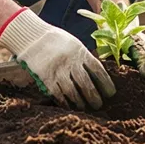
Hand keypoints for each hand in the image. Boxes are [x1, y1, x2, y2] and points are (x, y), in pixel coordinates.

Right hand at [0, 10, 115, 108]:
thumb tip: (98, 74)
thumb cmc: (57, 41)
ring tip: (85, 107)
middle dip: (94, 96)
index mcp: (80, 52)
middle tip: (99, 105)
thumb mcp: (74, 44)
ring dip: (80, 102)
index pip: (97, 70)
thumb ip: (84, 58)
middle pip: (86, 83)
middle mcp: (70, 62)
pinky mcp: (46, 78)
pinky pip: (57, 94)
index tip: (111, 93)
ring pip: (72, 91)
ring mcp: (58, 70)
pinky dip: (65, 102)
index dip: (106, 83)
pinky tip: (69, 105)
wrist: (33, 37)